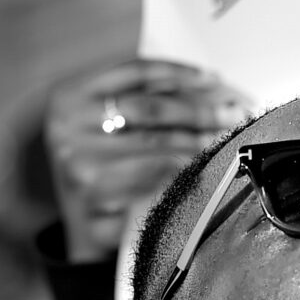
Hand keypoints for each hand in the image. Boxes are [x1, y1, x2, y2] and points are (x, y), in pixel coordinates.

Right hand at [45, 59, 251, 263]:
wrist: (83, 227)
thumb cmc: (103, 168)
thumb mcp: (109, 125)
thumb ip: (143, 100)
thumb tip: (208, 86)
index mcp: (71, 95)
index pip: (134, 72)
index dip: (179, 72)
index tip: (214, 78)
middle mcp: (68, 124)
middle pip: (150, 108)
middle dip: (198, 110)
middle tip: (231, 114)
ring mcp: (79, 161)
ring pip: (155, 144)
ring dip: (197, 141)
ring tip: (223, 140)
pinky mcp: (95, 195)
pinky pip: (152, 178)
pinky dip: (183, 171)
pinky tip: (202, 167)